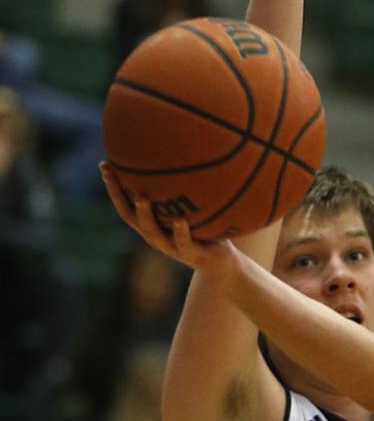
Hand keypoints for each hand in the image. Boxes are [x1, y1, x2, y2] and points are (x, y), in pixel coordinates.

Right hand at [100, 163, 239, 280]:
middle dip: (118, 195)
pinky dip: (181, 231)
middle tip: (111, 174)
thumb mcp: (191, 209)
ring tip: (141, 197)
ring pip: (153, 232)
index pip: (125, 205)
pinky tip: (180, 219)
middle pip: (131, 217)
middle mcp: (156, 237)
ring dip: (145, 214)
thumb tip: (178, 156)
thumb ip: (181, 192)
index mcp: (151, 225)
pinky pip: (184, 243)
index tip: (104, 164)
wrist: (222, 264)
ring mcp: (172, 247)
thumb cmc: (205, 232)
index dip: (113, 187)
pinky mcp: (192, 254)